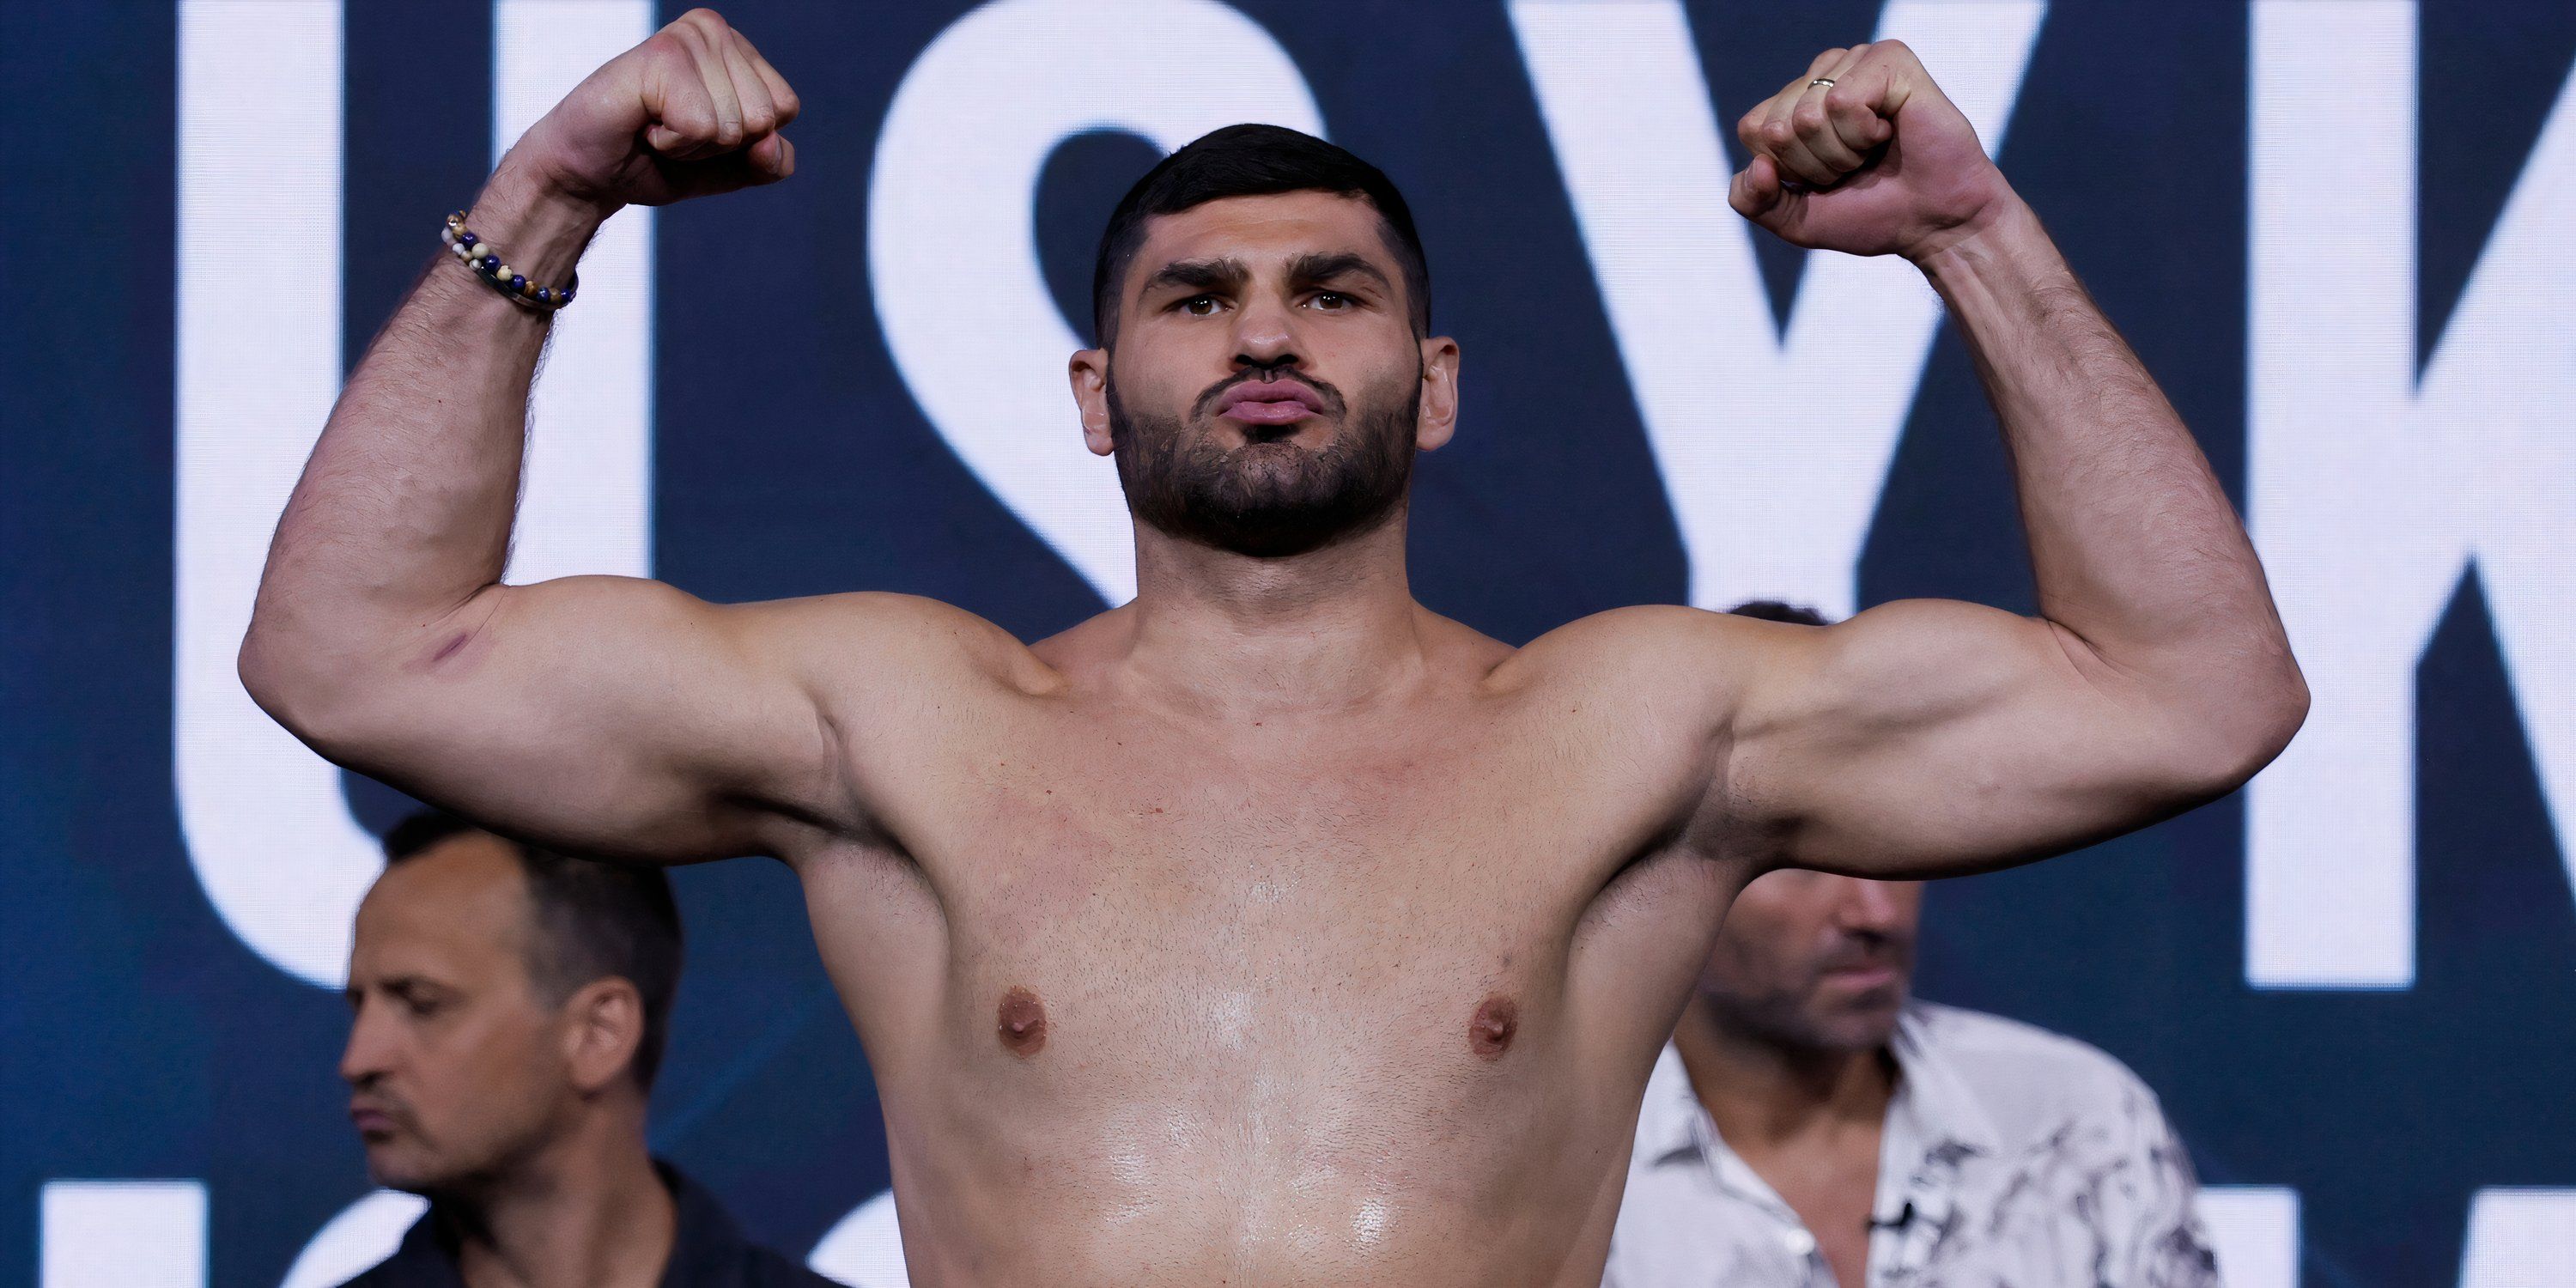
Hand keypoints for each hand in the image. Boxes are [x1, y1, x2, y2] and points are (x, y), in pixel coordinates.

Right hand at [504, 8, 798, 213]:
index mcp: (735, 46)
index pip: (785, 108)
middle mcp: (713, 29)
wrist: (591, 173)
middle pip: (764, 117)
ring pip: (735, 124)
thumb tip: (769, 140)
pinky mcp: (661, 56)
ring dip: (692, 143)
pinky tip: (643, 123)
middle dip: (719, 144)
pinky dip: (673, 143)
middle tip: (671, 128)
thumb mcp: (733, 168)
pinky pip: (702, 127)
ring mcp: (686, 38)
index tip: (697, 129)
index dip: (745, 140)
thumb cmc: (659, 160)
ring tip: (655, 124)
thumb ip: (772, 161)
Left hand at [1727, 41, 2013, 261]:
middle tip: (1857, 167)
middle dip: (1816, 166)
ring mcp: (1856, 61)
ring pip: (1808, 115)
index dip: (1787, 171)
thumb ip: (1751, 200)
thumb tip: (1757, 165)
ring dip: (1842, 153)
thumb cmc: (1872, 214)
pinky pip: (1843, 102)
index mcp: (1795, 102)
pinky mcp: (1889, 59)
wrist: (1935, 224)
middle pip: (1777, 126)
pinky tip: (1891, 131)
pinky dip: (1864, 133)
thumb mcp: (1794, 219)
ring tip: (1875, 150)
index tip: (1828, 178)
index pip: (1754, 129)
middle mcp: (1823, 74)